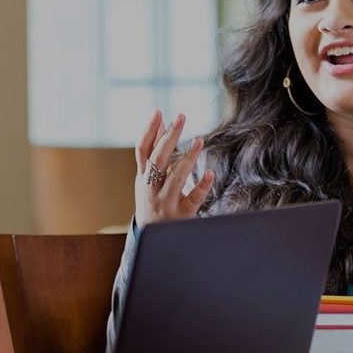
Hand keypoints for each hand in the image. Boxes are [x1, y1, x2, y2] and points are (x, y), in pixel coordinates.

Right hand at [134, 110, 214, 227]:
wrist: (153, 240)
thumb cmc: (154, 200)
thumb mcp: (149, 177)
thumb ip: (155, 151)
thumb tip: (159, 120)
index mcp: (143, 177)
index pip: (142, 150)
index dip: (148, 131)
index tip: (158, 112)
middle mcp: (151, 189)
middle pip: (158, 159)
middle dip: (169, 137)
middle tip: (181, 116)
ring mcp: (165, 202)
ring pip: (175, 178)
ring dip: (187, 158)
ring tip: (199, 139)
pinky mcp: (181, 215)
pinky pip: (192, 199)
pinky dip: (201, 186)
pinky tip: (210, 173)